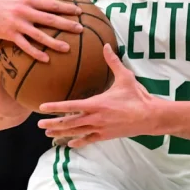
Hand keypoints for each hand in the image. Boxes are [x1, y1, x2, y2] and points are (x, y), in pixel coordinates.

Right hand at [0, 0, 83, 62]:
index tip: (80, 12)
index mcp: (28, 0)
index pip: (52, 4)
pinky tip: (46, 59)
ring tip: (67, 48)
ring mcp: (17, 24)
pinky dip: (35, 52)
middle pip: (49, 19)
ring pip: (39, 34)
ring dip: (54, 42)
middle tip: (80, 29)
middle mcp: (24, 11)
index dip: (67, 7)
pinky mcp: (9, 34)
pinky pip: (24, 45)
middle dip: (66, 24)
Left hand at [37, 46, 155, 145]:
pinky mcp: (106, 135)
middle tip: (40, 124)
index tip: (42, 107)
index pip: (71, 106)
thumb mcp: (125, 77)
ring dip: (61, 133)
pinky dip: (78, 141)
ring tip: (48, 133)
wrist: (150, 116)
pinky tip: (70, 143)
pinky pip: (88, 139)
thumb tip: (106, 46)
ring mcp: (100, 128)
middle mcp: (95, 118)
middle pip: (69, 122)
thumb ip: (113, 62)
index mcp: (97, 104)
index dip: (55, 107)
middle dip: (53, 123)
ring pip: (76, 132)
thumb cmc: (137, 96)